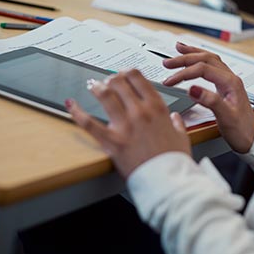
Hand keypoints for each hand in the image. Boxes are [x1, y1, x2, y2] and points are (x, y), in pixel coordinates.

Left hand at [66, 69, 190, 178]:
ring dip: (96, 87)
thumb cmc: (174, 160)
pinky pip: (89, 123)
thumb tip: (175, 118)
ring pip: (105, 95)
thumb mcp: (182, 137)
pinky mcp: (112, 141)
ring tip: (92, 86)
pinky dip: (77, 112)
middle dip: (111, 78)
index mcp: (157, 108)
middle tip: (107, 80)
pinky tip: (71, 104)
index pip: (138, 78)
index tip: (123, 74)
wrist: (167, 181)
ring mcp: (125, 125)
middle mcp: (140, 112)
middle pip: (119, 82)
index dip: (128, 72)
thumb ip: (177, 124)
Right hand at [163, 42, 253, 152]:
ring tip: (178, 49)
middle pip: (205, 59)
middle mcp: (229, 78)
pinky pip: (210, 66)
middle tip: (168, 63)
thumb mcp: (226, 118)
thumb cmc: (241, 130)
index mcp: (230, 83)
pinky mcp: (223, 85)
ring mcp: (226, 80)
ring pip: (208, 59)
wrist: (252, 138)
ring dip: (192, 54)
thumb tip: (192, 89)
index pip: (203, 69)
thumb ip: (211, 101)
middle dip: (184, 58)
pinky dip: (198, 59)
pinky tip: (193, 59)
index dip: (184, 73)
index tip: (170, 81)